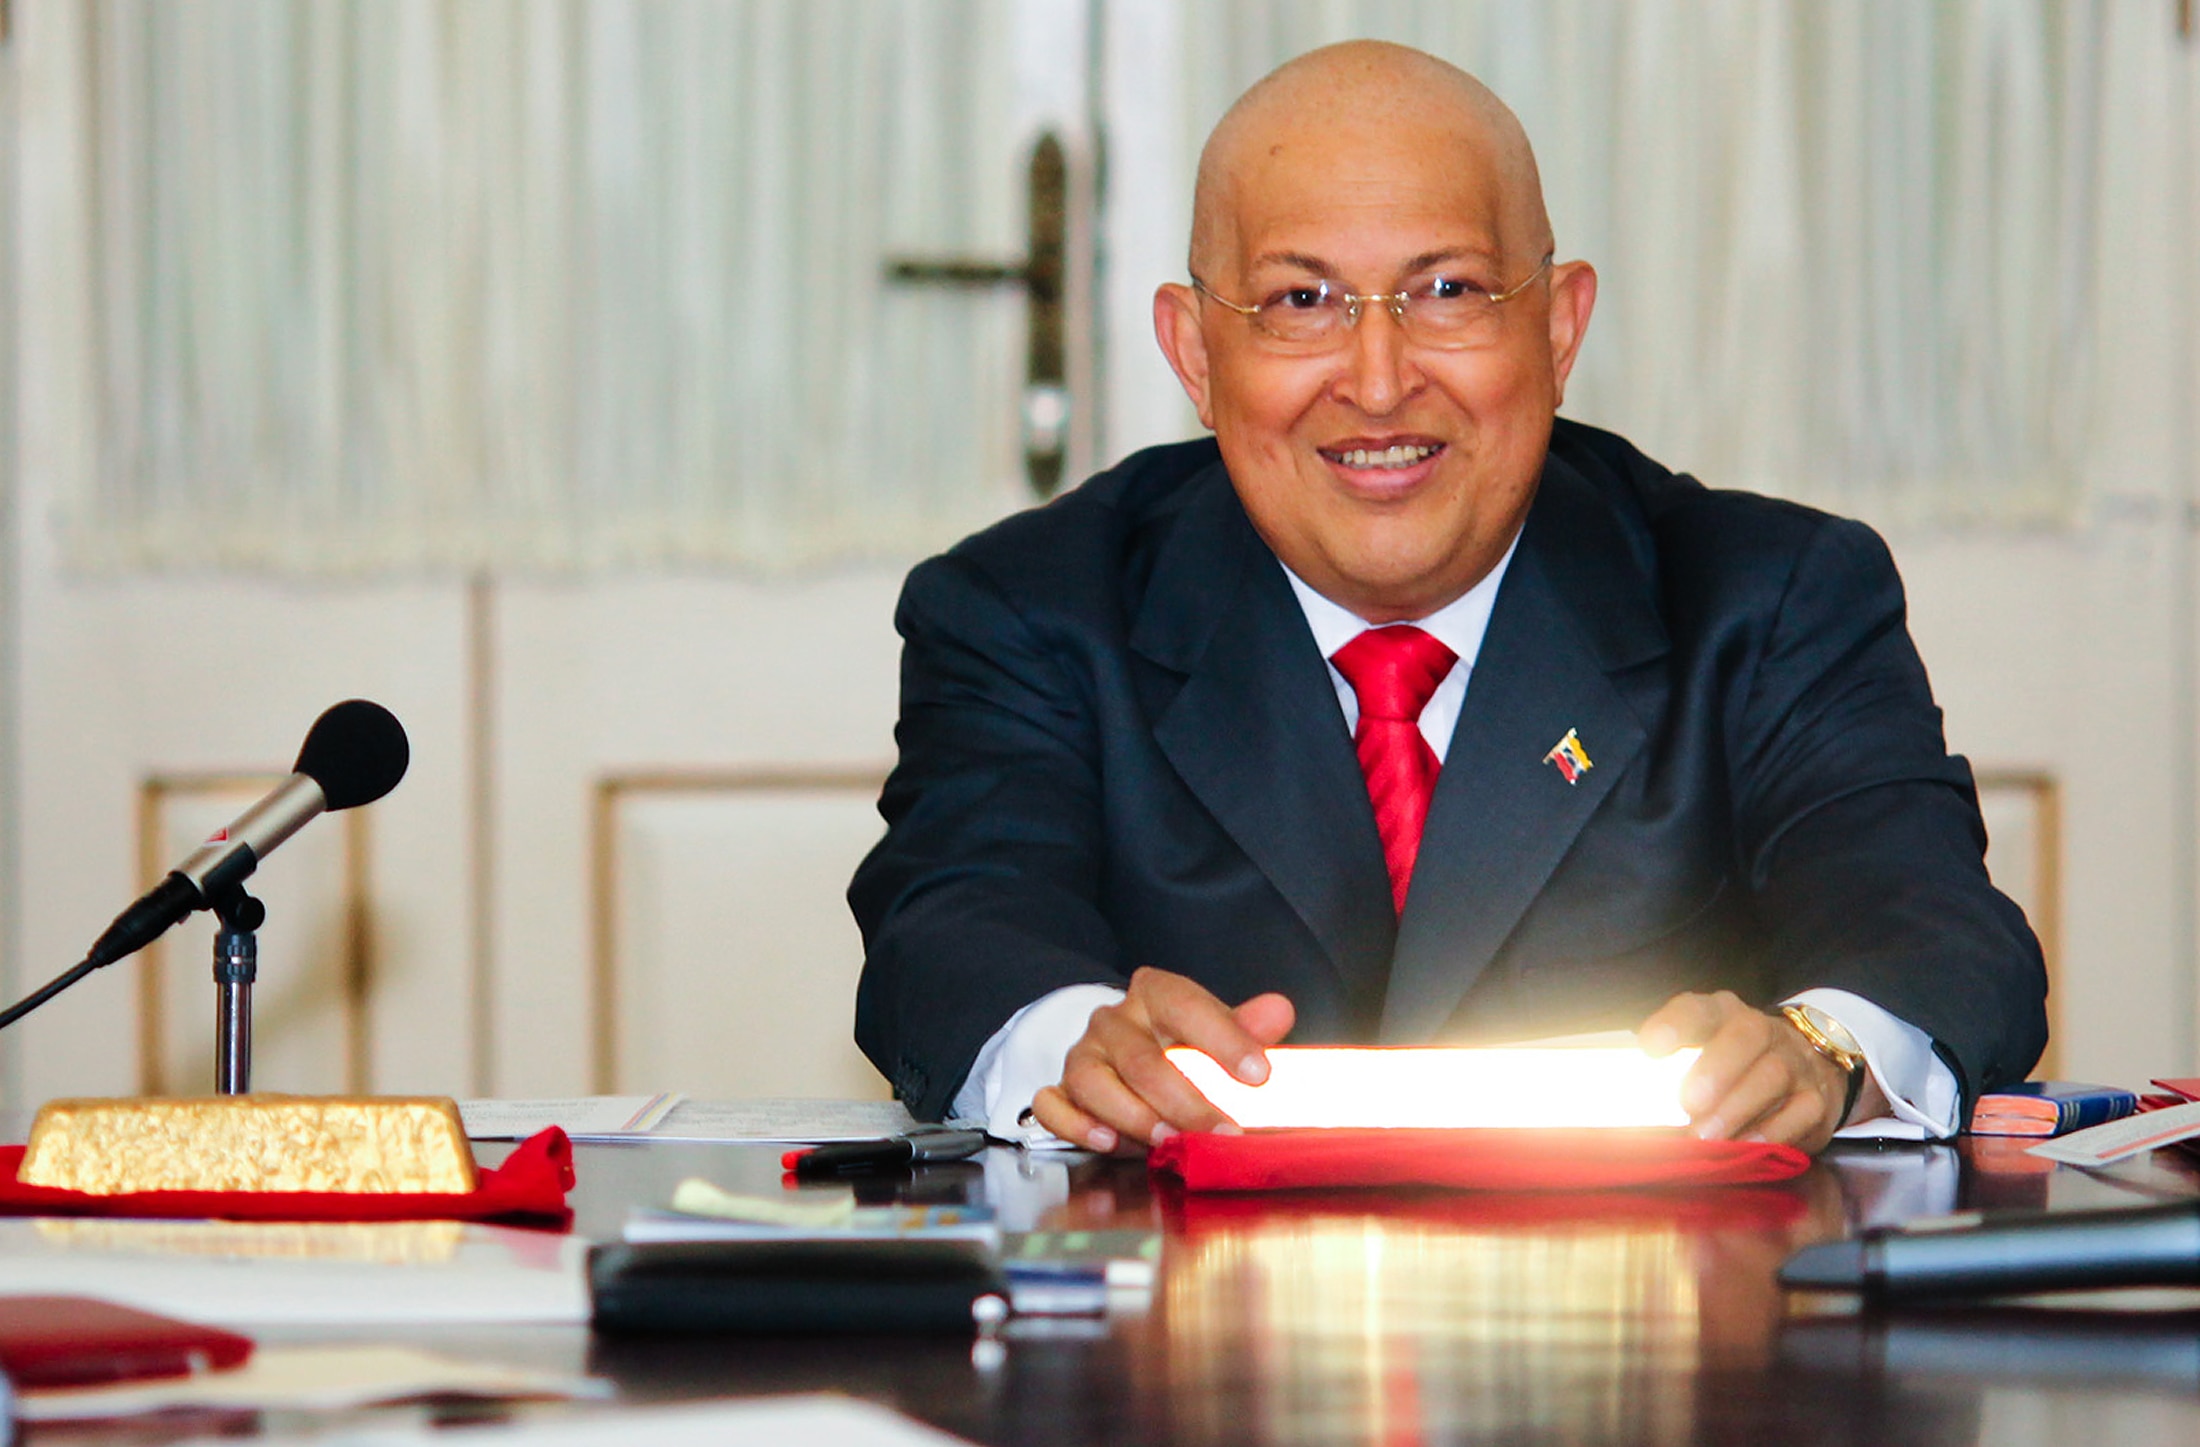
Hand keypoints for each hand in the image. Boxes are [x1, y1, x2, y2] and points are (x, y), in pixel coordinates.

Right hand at [1029, 967, 1294, 1152]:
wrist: (1126, 1052)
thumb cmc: (1179, 1044)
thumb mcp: (1215, 1030)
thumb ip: (1246, 1027)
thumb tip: (1278, 1010)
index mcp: (1154, 994)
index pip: (1184, 1005)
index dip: (1223, 1039)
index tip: (1259, 1075)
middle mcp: (1113, 1021)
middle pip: (1142, 1060)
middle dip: (1185, 1102)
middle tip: (1221, 1133)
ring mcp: (1082, 1055)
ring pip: (1093, 1082)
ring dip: (1132, 1117)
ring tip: (1166, 1141)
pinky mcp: (1059, 1089)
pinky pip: (1051, 1104)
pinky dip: (1076, 1124)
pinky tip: (1107, 1141)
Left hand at [1635, 990, 1887, 1153]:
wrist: (1809, 1066)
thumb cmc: (1736, 1063)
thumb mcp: (1704, 1050)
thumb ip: (1671, 1065)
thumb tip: (1631, 1095)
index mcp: (1725, 1014)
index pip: (1699, 1008)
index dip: (1675, 1025)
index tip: (1650, 1048)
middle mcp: (1764, 1031)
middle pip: (1746, 1035)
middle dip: (1715, 1069)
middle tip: (1687, 1104)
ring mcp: (1796, 1063)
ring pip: (1773, 1076)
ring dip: (1736, 1109)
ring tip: (1706, 1135)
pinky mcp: (1816, 1099)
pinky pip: (1800, 1113)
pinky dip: (1770, 1132)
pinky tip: (1744, 1147)